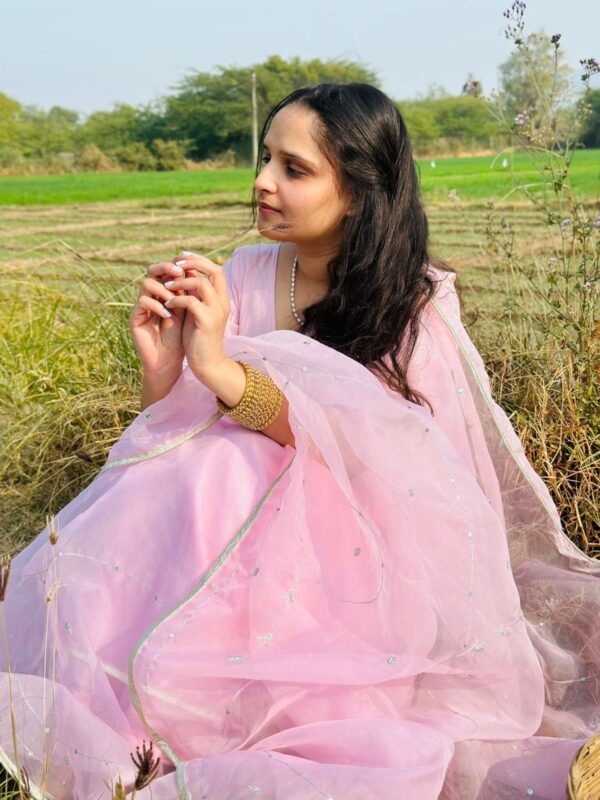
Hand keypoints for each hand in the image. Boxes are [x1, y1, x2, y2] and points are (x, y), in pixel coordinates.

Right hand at [129, 259, 185, 378]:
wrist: (170, 361)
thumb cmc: (181, 337)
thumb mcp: (188, 312)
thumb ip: (189, 292)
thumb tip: (197, 269)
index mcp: (165, 292)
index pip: (167, 270)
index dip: (177, 265)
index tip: (189, 266)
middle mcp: (152, 296)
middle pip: (152, 270)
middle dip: (166, 267)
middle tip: (178, 273)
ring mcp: (142, 306)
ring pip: (147, 284)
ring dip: (163, 289)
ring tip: (174, 300)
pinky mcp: (135, 317)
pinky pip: (142, 302)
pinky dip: (157, 306)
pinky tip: (168, 316)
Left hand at [161, 252, 230, 381]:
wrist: (207, 363)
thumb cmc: (200, 338)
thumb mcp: (197, 312)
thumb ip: (195, 295)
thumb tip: (184, 275)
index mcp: (222, 299)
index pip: (216, 269)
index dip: (199, 260)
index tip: (182, 258)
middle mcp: (222, 302)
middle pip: (214, 270)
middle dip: (194, 263)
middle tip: (175, 264)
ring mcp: (216, 311)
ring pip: (201, 284)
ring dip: (181, 282)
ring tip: (166, 287)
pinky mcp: (206, 321)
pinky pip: (190, 301)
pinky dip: (176, 299)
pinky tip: (167, 305)